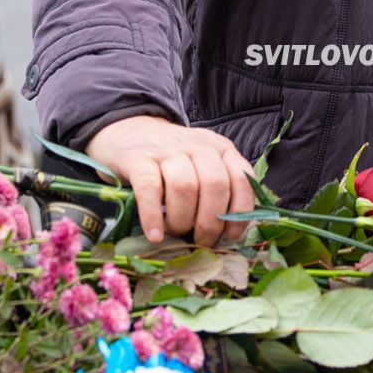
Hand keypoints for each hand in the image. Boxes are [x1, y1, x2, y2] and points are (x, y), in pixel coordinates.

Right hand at [86, 115, 254, 245]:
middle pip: (214, 185)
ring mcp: (167, 150)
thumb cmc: (172, 159)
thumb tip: (230, 233)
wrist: (129, 131)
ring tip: (176, 234)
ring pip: (184, 187)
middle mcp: (198, 145)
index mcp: (220, 148)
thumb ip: (220, 189)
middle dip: (210, 222)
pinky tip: (155, 236)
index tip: (230, 236)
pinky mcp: (139, 158)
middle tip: (201, 242)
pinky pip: (149, 189)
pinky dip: (153, 216)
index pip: (242, 179)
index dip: (240, 212)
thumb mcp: (203, 165)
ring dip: (182, 220)